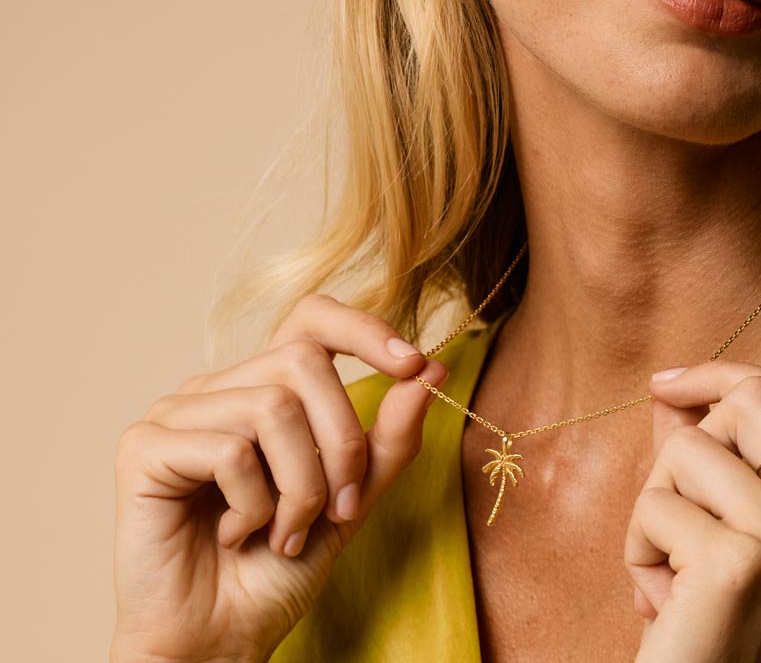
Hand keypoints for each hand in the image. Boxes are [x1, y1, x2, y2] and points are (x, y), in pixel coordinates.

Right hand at [110, 295, 447, 662]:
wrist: (218, 642)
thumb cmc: (276, 569)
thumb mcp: (350, 499)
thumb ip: (386, 439)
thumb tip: (429, 371)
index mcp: (261, 388)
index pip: (310, 318)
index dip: (364, 329)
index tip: (414, 365)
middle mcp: (217, 388)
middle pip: (304, 361)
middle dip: (342, 442)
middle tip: (340, 508)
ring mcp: (175, 412)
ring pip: (272, 408)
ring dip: (301, 487)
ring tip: (284, 532)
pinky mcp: (144, 448)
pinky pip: (229, 450)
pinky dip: (253, 506)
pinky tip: (234, 537)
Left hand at [624, 361, 760, 662]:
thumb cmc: (720, 626)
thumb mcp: (741, 537)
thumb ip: (717, 457)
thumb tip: (674, 393)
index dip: (727, 375)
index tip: (669, 385)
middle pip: (753, 398)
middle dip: (688, 437)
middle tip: (673, 501)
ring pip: (689, 446)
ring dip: (655, 504)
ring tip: (671, 570)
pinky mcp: (742, 562)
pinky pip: (656, 504)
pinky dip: (638, 547)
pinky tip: (661, 601)